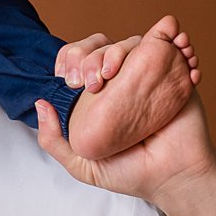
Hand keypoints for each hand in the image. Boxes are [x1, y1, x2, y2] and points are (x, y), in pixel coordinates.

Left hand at [35, 16, 215, 215]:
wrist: (171, 178)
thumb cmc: (128, 172)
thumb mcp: (81, 164)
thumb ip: (53, 140)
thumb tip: (40, 104)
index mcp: (96, 95)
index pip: (78, 61)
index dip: (71, 59)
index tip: (69, 80)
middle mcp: (120, 80)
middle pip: (101, 46)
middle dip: (90, 55)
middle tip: (92, 81)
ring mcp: (147, 74)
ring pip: (131, 42)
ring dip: (120, 49)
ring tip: (113, 71)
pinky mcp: (175, 72)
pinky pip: (169, 44)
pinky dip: (168, 37)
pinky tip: (162, 49)